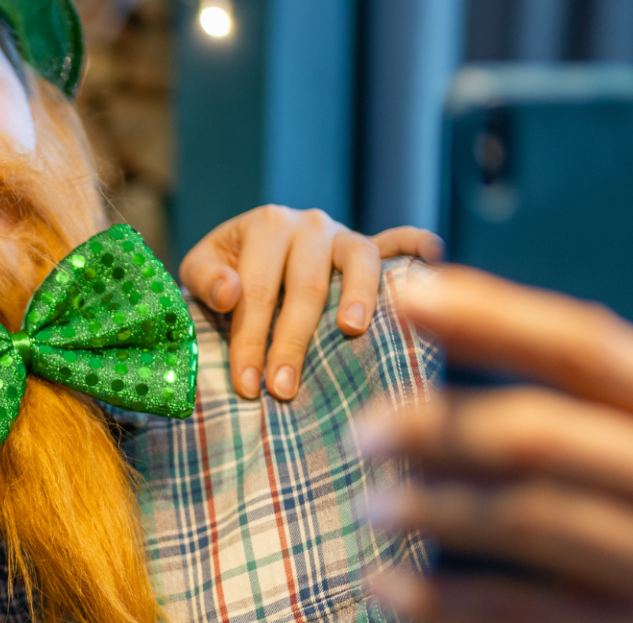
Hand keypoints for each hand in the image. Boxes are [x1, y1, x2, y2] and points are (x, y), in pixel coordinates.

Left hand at [181, 205, 442, 400]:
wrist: (248, 249)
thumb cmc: (225, 269)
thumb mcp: (201, 269)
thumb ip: (206, 280)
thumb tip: (230, 295)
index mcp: (266, 224)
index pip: (256, 290)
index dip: (250, 340)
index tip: (247, 386)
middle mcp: (309, 223)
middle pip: (304, 286)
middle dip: (292, 342)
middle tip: (284, 390)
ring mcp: (344, 233)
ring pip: (357, 263)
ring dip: (358, 296)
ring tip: (352, 331)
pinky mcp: (371, 244)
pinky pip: (399, 242)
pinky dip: (415, 246)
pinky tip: (431, 259)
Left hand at [357, 180, 632, 622]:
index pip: (587, 346)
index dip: (490, 313)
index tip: (404, 288)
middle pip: (544, 436)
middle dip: (440, 426)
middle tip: (361, 429)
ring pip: (529, 522)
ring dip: (433, 511)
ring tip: (368, 505)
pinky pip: (525, 616)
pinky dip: (443, 604)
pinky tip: (383, 589)